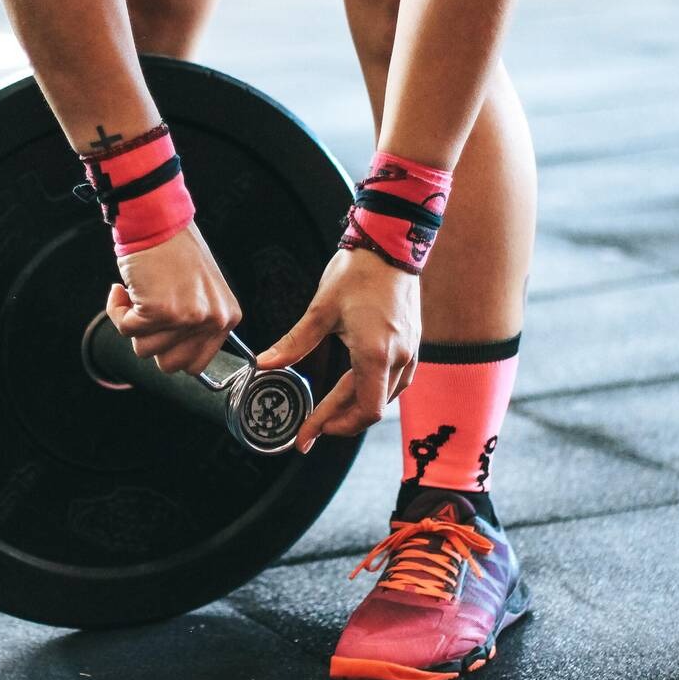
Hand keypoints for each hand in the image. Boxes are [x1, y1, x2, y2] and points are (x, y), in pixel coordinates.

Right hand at [107, 223, 240, 376]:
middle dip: (151, 341)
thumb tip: (174, 357)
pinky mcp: (159, 311)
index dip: (170, 350)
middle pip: (169, 365)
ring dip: (133, 323)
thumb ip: (195, 324)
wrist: (157, 219)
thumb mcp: (200, 291)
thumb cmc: (174, 250)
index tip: (161, 330)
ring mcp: (186, 317)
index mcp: (227, 317)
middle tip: (148, 312)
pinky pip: (125, 329)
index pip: (196, 364)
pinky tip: (124, 289)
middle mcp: (211, 320)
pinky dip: (117, 310)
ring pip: (144, 349)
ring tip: (139, 293)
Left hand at [257, 248, 421, 452]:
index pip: (361, 410)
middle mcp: (399, 359)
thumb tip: (265, 364)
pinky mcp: (413, 344)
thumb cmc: (358, 272)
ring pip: (386, 398)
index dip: (332, 427)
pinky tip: (356, 390)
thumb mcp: (321, 310)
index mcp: (376, 354)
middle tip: (312, 428)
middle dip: (339, 422)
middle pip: (371, 409)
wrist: (392, 244)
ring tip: (330, 413)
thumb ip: (294, 342)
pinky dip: (374, 393)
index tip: (307, 435)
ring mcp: (411, 352)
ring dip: (357, 409)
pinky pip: (397, 382)